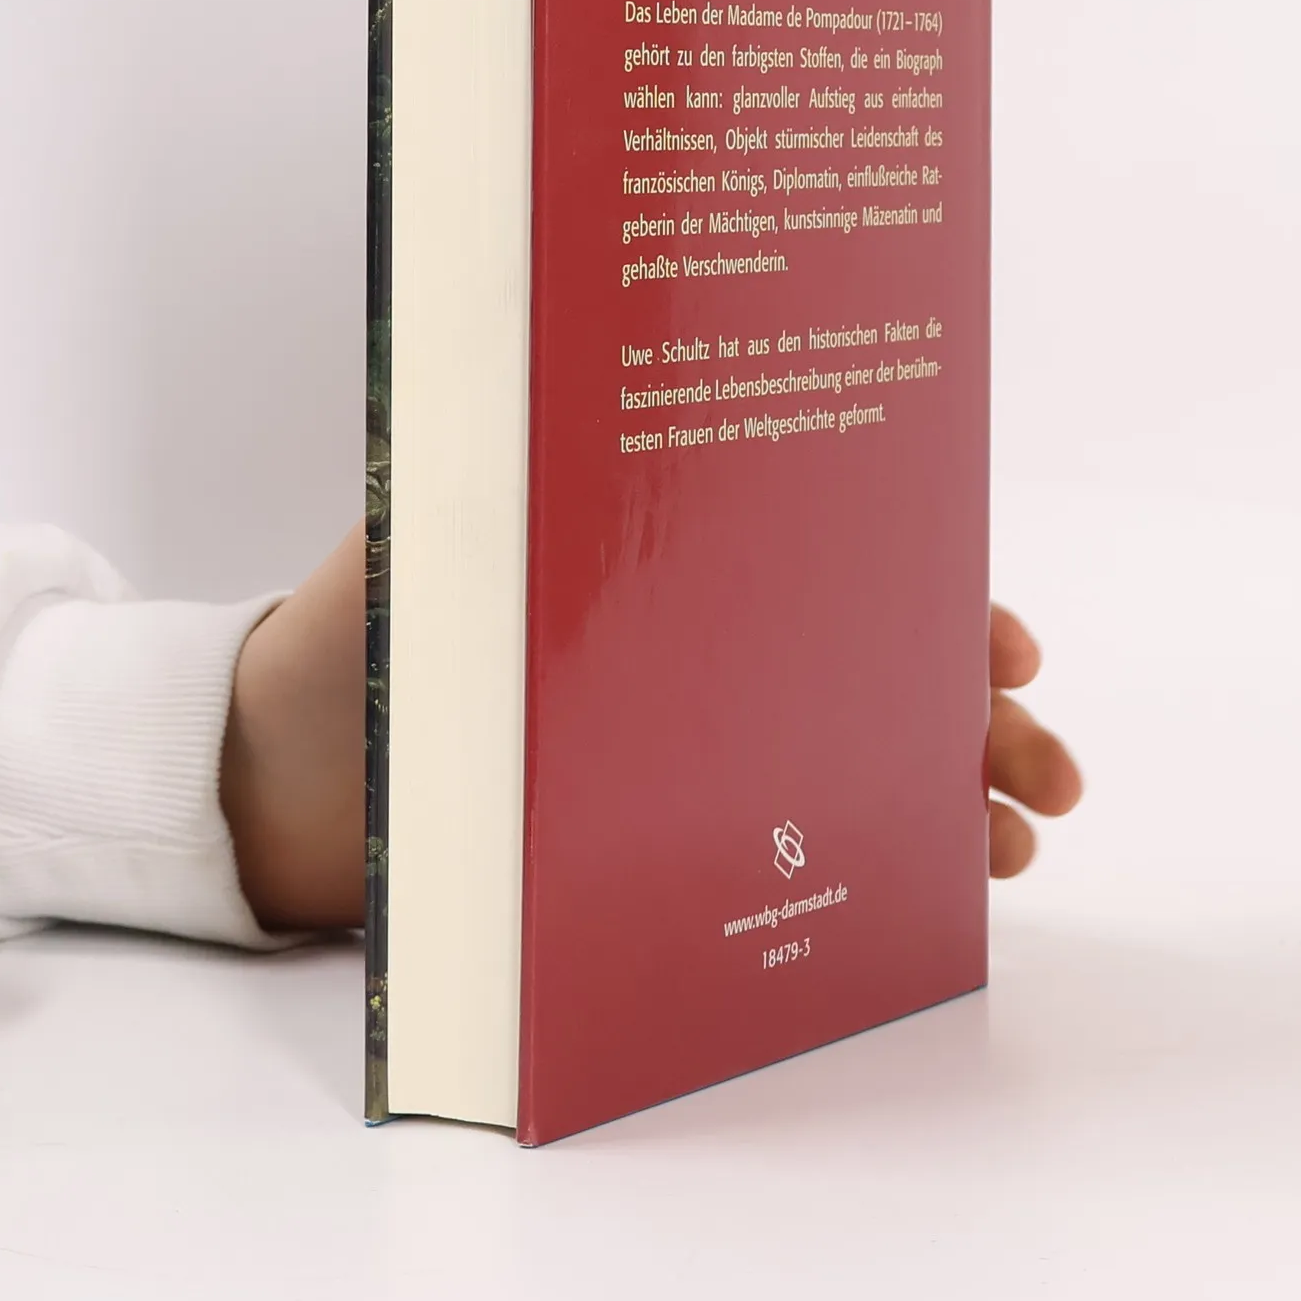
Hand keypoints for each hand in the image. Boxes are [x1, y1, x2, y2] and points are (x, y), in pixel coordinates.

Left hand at [219, 543, 1085, 927]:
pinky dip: (862, 859)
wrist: (258, 786)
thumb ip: (507, 486)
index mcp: (658, 562)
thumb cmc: (343, 643)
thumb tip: (603, 411)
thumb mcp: (431, 542)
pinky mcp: (648, 835)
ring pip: (842, 756)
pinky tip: (932, 888)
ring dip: (944, 791)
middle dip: (965, 710)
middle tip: (1042, 765)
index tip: (999, 646)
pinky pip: (778, 841)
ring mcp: (675, 742)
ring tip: (1015, 840)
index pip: (820, 566)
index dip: (921, 603)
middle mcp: (687, 646)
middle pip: (857, 663)